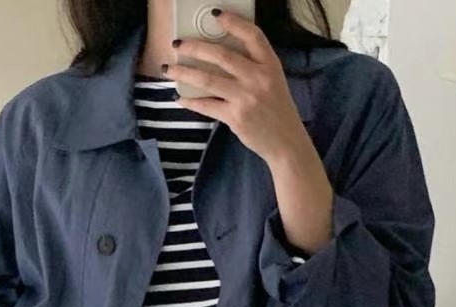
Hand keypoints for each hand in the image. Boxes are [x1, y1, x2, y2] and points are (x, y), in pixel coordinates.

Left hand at [166, 9, 308, 167]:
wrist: (286, 142)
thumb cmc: (276, 109)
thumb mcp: (273, 80)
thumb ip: (252, 66)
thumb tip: (219, 55)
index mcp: (270, 64)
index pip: (252, 35)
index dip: (233, 22)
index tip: (215, 14)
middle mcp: (258, 78)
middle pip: (222, 55)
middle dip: (195, 47)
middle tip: (178, 44)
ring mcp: (246, 98)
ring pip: (208, 79)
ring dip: (185, 73)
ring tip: (169, 68)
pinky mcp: (235, 117)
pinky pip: (207, 105)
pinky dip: (191, 101)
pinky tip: (180, 97)